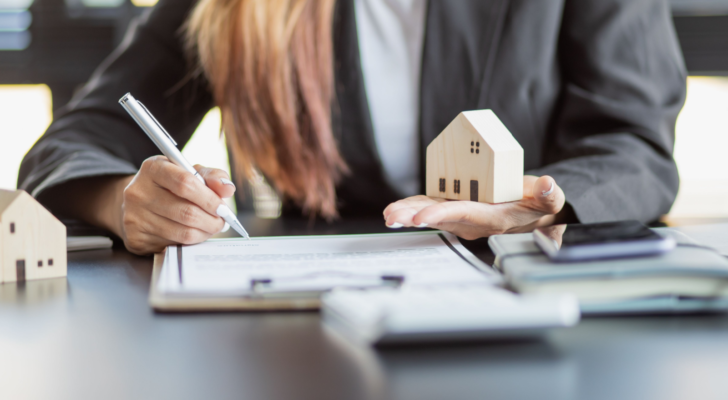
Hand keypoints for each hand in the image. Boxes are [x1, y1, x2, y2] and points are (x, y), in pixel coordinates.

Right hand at [115, 156, 235, 254]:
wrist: (137, 203)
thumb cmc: (170, 185)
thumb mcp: (189, 172)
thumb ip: (212, 176)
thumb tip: (228, 188)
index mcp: (153, 168)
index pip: (185, 183)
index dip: (209, 198)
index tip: (223, 208)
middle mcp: (138, 191)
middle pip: (186, 212)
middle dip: (212, 220)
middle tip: (222, 222)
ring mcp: (134, 216)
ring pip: (183, 232)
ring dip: (205, 233)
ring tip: (211, 227)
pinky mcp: (135, 238)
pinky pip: (174, 245)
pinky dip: (190, 242)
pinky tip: (193, 234)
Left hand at [383, 175, 565, 239]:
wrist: (531, 213)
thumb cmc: (537, 206)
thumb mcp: (550, 201)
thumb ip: (549, 195)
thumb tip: (548, 185)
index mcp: (492, 217)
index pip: (463, 215)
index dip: (442, 214)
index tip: (422, 216)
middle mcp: (471, 220)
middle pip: (439, 217)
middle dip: (414, 216)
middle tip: (393, 216)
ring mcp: (460, 215)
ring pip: (431, 213)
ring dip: (408, 214)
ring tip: (389, 214)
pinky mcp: (454, 206)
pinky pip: (430, 207)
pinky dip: (413, 207)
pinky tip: (396, 209)